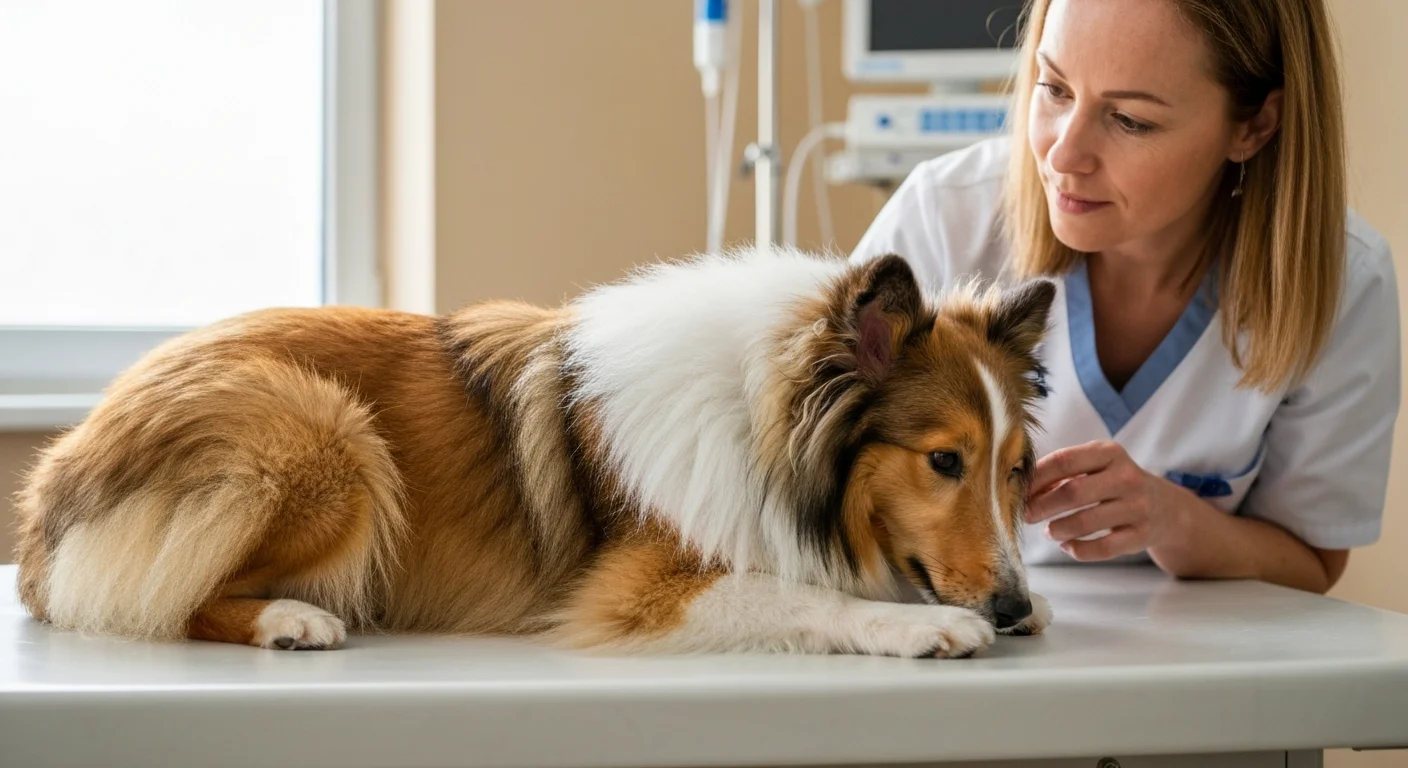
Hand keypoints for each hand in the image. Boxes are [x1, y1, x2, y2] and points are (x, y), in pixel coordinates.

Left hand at [1024, 440, 1188, 560]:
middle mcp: (1126, 477)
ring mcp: (1137, 507)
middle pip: (1073, 492)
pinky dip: (1077, 549)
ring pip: (1085, 522)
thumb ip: (1063, 472)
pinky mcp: (1141, 535)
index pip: (1064, 461)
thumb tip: (1024, 488)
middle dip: (1042, 506)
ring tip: (1049, 531)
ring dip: (1058, 529)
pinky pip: (1102, 548)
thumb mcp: (1096, 466)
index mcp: (1110, 453)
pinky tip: (1067, 545)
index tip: (1018, 490)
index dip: (1037, 477)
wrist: (1167, 508)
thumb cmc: (1116, 484)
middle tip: (1026, 515)